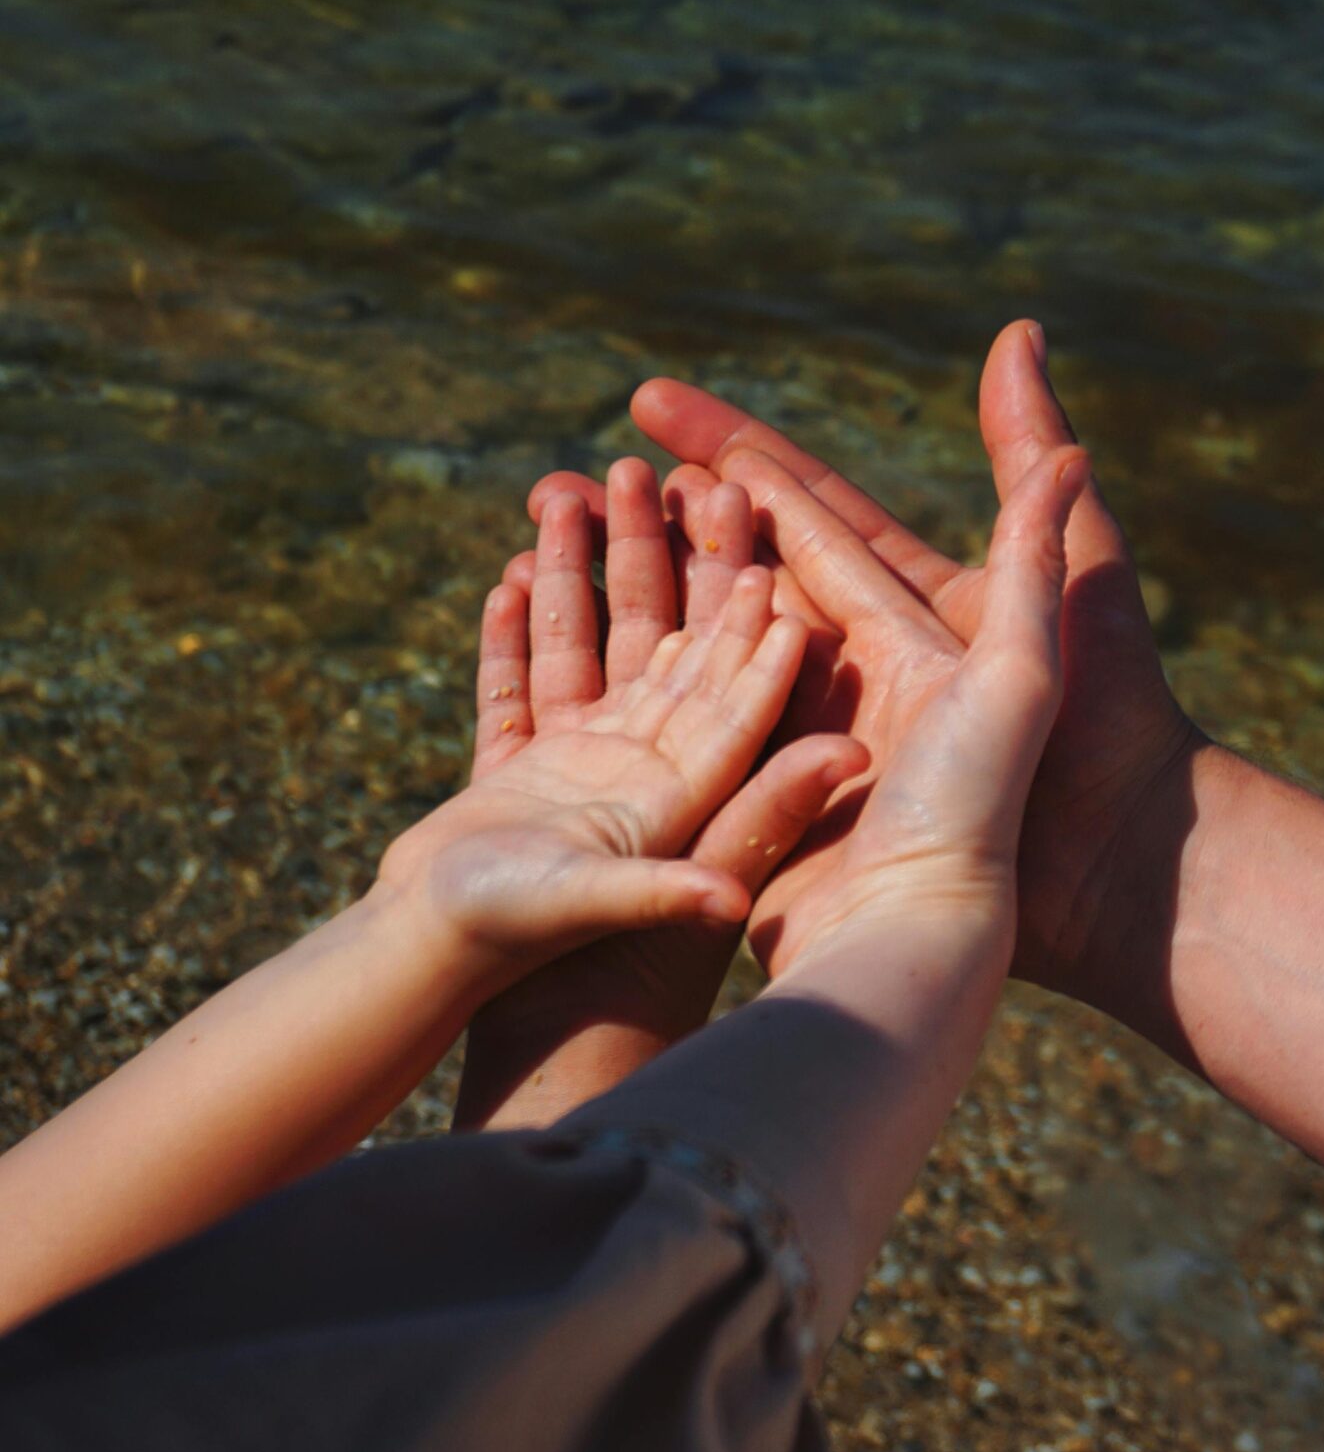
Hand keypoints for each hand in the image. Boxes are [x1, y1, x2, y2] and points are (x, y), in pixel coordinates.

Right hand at [379, 471, 848, 998]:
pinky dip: (513, 630)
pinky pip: (518, 683)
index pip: (728, 699)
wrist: (423, 974)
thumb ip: (668, 886)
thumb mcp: (604, 909)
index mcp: (675, 798)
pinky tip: (510, 571)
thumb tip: (738, 890)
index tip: (772, 562)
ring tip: (576, 489)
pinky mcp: (510, 775)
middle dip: (674, 563)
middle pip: (667, 648)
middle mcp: (637, 776)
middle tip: (683, 477)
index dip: (750, 633)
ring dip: (585, 569)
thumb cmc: (518, 950)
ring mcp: (572, 770)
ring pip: (587, 645)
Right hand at [530, 324, 1200, 1026]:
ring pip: (712, 666)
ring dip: (643, 606)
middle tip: (581, 465)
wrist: (1076, 909)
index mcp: (912, 625)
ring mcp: (815, 757)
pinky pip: (707, 760)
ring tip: (559, 548)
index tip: (652, 402)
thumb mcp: (1058, 609)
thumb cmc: (1083, 754)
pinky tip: (579, 686)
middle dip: (668, 524)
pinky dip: (648, 717)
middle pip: (747, 582)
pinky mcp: (790, 826)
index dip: (734, 458)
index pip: (809, 519)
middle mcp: (858, 683)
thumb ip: (1022, 494)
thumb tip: (1024, 336)